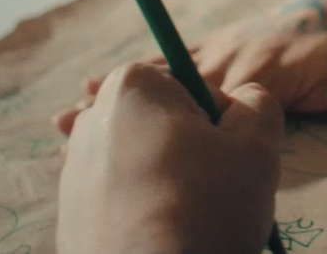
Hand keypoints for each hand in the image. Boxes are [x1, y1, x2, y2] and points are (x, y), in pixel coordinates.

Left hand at [55, 62, 281, 253]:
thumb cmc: (205, 208)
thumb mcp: (257, 145)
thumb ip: (257, 104)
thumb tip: (243, 100)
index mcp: (131, 88)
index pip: (193, 88)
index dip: (221, 123)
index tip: (228, 159)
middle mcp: (92, 121)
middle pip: (163, 126)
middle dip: (192, 154)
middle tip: (213, 193)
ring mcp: (73, 170)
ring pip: (143, 163)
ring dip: (171, 184)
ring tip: (189, 220)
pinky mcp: (69, 214)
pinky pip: (120, 199)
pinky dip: (145, 212)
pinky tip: (164, 237)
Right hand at [60, 0, 326, 162]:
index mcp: (262, 72)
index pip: (208, 105)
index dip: (169, 125)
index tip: (127, 142)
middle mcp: (234, 54)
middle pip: (170, 89)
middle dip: (124, 110)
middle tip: (70, 128)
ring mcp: (225, 44)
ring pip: (163, 73)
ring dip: (120, 93)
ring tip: (69, 115)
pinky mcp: (223, 39)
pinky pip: (173, 55)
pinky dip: (139, 72)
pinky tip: (99, 89)